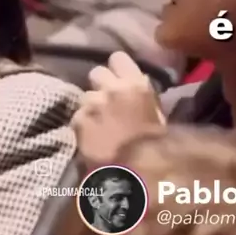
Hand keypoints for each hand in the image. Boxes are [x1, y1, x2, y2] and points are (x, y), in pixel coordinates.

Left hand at [71, 52, 165, 168]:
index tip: (119, 79)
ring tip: (98, 122)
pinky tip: (91, 136)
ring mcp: (92, 103)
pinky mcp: (77, 120)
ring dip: (90, 105)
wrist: (132, 176)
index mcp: (136, 85)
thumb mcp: (157, 116)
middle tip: (107, 100)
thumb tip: (135, 87)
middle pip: (97, 72)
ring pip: (85, 95)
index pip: (117, 58)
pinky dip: (82, 124)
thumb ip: (144, 96)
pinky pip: (77, 115)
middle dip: (101, 84)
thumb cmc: (154, 148)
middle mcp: (112, 88)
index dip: (117, 68)